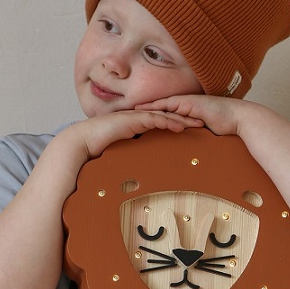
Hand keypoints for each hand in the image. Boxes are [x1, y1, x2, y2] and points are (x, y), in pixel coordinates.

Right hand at [66, 109, 204, 161]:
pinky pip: (153, 119)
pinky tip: (178, 126)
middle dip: (187, 119)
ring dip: (181, 119)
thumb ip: (136, 156)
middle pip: (168, 116)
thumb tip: (146, 173)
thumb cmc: (102, 147)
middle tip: (204, 124)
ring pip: (164, 115)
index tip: (195, 130)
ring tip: (197, 124)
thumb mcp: (125, 152)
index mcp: (140, 124)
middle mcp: (140, 117)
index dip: (180, 124)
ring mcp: (136, 116)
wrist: (84, 140)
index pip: (164, 122)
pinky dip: (167, 121)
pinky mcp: (132, 119)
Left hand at [135, 94, 243, 136]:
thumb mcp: (206, 133)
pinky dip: (157, 107)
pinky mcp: (189, 103)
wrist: (237, 117)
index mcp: (187, 110)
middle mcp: (185, 104)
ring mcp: (186, 102)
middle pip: (160, 106)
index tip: (138, 118)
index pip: (165, 111)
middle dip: (144, 109)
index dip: (151, 114)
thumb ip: (196, 137)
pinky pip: (170, 105)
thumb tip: (191, 149)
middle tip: (127, 113)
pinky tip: (147, 111)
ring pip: (162, 104)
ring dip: (147, 107)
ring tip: (132, 111)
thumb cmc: (225, 126)